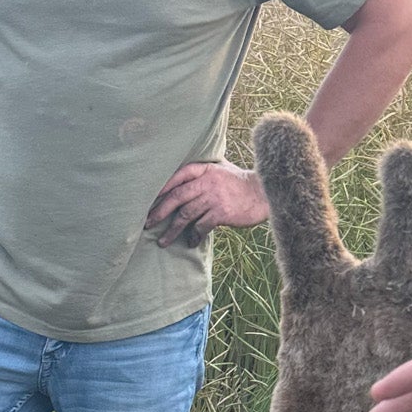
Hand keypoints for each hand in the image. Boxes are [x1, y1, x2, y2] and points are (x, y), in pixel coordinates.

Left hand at [146, 161, 268, 247]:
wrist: (264, 193)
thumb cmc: (239, 183)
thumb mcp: (221, 169)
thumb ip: (203, 171)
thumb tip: (180, 179)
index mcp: (205, 169)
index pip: (177, 176)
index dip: (161, 189)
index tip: (147, 201)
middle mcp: (207, 181)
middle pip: (176, 197)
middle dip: (160, 211)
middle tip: (148, 223)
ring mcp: (214, 197)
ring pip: (185, 215)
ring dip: (172, 230)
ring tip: (162, 241)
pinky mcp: (221, 213)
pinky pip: (200, 227)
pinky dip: (193, 236)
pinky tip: (190, 243)